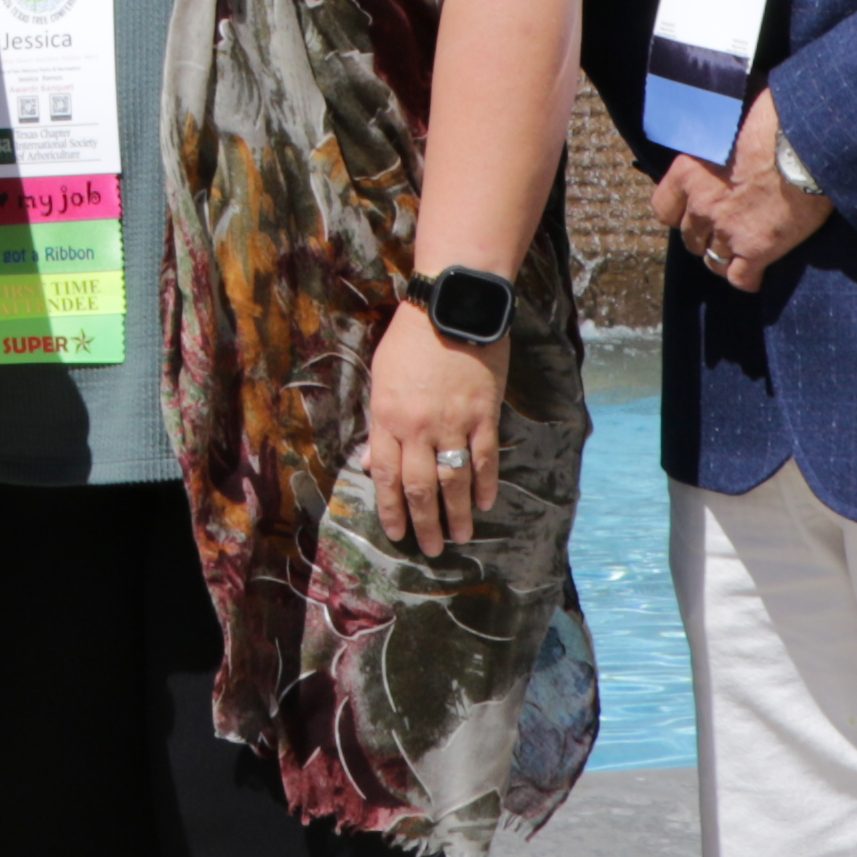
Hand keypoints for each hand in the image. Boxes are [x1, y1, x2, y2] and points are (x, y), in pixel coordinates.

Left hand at [367, 296, 509, 557]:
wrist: (450, 307)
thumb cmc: (408, 339)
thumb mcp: (380, 378)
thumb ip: (377, 425)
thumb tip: (371, 464)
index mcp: (387, 417)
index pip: (387, 475)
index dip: (391, 509)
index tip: (397, 534)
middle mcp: (419, 427)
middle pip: (420, 487)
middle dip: (425, 523)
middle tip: (432, 549)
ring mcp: (454, 423)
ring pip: (454, 481)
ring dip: (458, 514)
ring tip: (460, 537)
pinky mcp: (484, 415)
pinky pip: (484, 459)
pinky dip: (485, 485)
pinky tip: (485, 504)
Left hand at [654, 87, 831, 293]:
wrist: (805, 149)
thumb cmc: (774, 127)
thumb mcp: (730, 127)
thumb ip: (718, 144)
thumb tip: (722, 137)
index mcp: (689, 171)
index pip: (663, 208)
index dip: (679, 215)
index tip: (693, 213)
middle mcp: (701, 205)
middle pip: (690, 238)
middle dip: (705, 237)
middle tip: (726, 231)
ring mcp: (727, 230)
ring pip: (713, 261)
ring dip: (725, 259)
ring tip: (741, 254)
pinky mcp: (757, 250)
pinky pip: (741, 278)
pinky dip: (748, 278)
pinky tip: (759, 272)